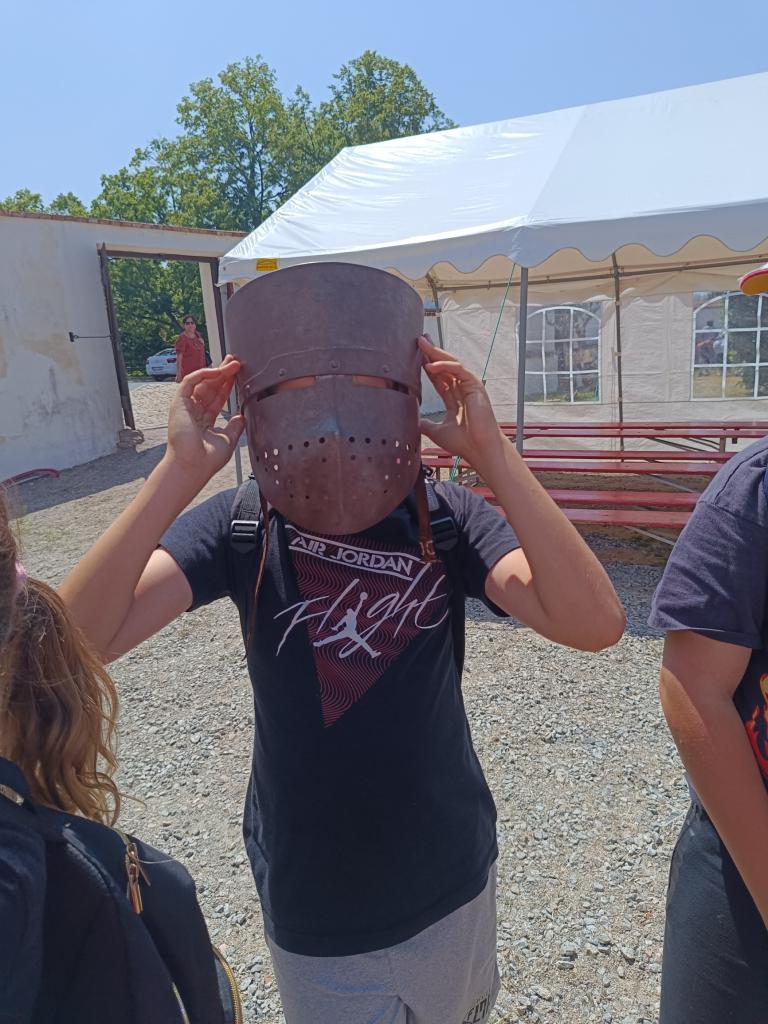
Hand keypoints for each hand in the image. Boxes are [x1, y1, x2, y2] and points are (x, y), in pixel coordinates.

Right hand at [166, 355, 244, 480]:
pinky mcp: (178, 403)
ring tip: (231, 363)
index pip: (217, 399)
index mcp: (204, 422)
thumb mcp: (227, 440)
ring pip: (201, 383)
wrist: (193, 466)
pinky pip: (189, 382)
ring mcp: (185, 408)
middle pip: (210, 388)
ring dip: (217, 371)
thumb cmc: (206, 460)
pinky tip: (217, 371)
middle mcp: (194, 413)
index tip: (238, 376)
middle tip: (235, 362)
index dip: (227, 386)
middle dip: (223, 374)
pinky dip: (203, 374)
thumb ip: (234, 427)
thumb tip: (242, 417)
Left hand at [419, 336, 506, 470]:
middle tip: (419, 340)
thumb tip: (414, 422)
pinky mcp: (475, 385)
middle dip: (431, 353)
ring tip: (423, 344)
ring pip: (451, 364)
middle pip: (444, 366)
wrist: (478, 449)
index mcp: (454, 398)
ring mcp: (469, 386)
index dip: (427, 366)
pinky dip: (444, 365)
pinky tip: (430, 366)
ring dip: (436, 353)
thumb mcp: (437, 431)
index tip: (415, 356)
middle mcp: (462, 390)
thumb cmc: (463, 442)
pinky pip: (458, 370)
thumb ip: (426, 424)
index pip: (438, 378)